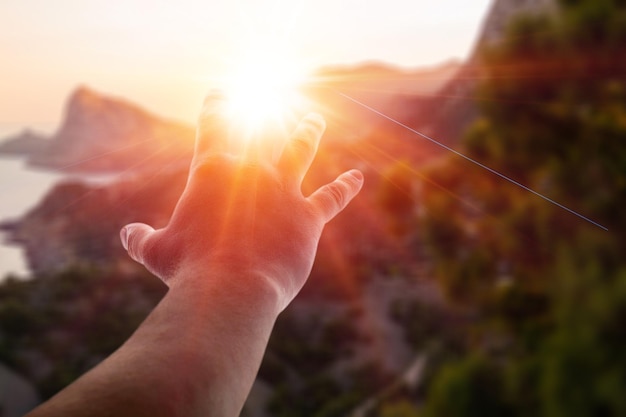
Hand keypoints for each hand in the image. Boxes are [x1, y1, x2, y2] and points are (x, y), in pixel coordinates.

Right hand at [120, 92, 362, 309]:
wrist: (230, 290)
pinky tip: (358, 178)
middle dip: (265, 114)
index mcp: (213, 170)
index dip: (217, 104)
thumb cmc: (188, 270)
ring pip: (300, 148)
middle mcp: (252, 171)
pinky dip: (346, 187)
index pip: (214, 123)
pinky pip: (332, 197)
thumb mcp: (156, 252)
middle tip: (272, 102)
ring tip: (314, 120)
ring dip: (307, 131)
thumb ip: (141, 239)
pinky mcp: (308, 217)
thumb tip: (128, 235)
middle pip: (263, 129)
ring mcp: (284, 191)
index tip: (220, 93)